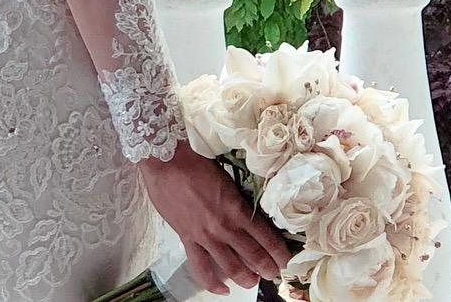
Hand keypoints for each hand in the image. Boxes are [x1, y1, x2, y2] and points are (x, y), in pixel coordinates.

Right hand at [139, 143, 293, 295]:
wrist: (166, 161)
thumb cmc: (195, 162)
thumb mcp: (225, 179)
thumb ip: (236, 200)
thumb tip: (246, 214)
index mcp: (237, 208)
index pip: (267, 237)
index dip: (279, 253)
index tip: (285, 259)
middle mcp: (225, 226)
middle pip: (254, 257)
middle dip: (268, 269)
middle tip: (273, 273)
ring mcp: (206, 236)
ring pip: (232, 268)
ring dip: (247, 279)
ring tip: (253, 281)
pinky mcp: (188, 239)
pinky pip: (201, 268)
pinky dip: (213, 283)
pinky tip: (223, 290)